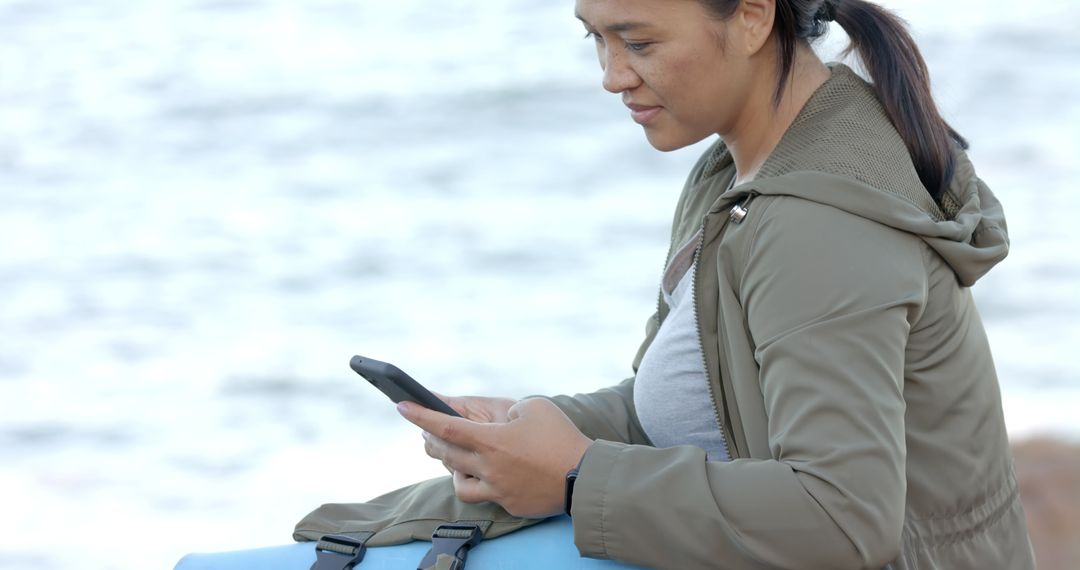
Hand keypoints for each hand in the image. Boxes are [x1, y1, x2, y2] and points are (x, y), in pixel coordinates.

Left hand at [398, 398, 592, 517]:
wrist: (585, 476)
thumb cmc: (561, 437)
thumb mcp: (535, 407)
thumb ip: (509, 410)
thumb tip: (498, 421)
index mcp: (492, 440)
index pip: (445, 426)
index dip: (420, 416)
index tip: (401, 406)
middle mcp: (489, 467)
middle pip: (446, 454)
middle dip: (431, 440)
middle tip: (427, 431)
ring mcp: (497, 489)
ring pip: (458, 482)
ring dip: (453, 469)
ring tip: (457, 458)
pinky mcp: (508, 504)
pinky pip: (484, 496)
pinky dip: (479, 484)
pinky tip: (485, 476)